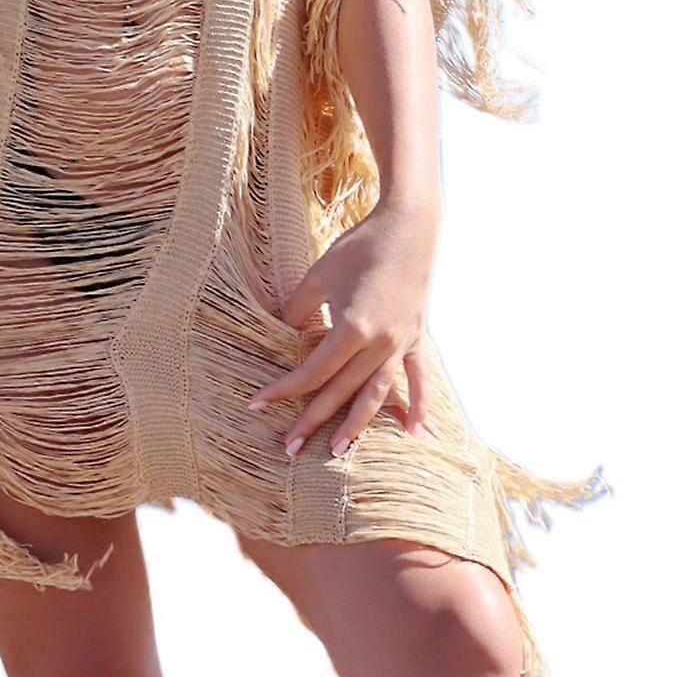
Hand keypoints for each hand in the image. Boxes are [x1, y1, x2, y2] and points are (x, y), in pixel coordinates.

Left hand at [247, 196, 438, 456]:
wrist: (408, 226)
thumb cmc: (359, 246)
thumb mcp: (319, 275)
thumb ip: (299, 310)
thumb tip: (286, 336)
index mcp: (352, 327)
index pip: (312, 371)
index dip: (283, 390)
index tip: (258, 405)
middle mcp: (379, 343)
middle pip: (341, 390)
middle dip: (313, 420)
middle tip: (289, 447)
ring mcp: (401, 343)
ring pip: (376, 393)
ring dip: (357, 424)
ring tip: (338, 450)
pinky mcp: (416, 337)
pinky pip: (418, 379)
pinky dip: (418, 406)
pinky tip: (416, 433)